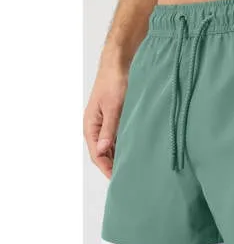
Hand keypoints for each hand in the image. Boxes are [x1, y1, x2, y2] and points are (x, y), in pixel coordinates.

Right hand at [84, 58, 127, 178]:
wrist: (118, 65)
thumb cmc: (114, 82)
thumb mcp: (113, 107)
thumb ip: (109, 129)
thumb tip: (103, 150)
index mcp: (91, 125)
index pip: (97, 154)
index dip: (106, 168)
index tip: (116, 179)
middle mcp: (96, 126)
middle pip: (103, 153)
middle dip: (112, 165)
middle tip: (127, 178)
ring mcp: (105, 123)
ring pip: (111, 146)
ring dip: (118, 156)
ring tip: (131, 168)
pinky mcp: (115, 118)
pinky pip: (117, 137)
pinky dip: (123, 145)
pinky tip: (133, 152)